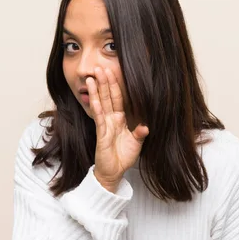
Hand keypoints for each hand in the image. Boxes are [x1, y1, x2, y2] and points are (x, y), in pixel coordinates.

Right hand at [87, 67, 149, 191]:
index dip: (115, 85)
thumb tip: (146, 126)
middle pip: (107, 97)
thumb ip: (140, 133)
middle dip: (104, 82)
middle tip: (99, 67)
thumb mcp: (136, 143)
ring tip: (92, 77)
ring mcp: (105, 125)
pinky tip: (94, 97)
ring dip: (97, 90)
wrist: (113, 172)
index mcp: (119, 119)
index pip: (117, 99)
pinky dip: (97, 107)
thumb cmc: (123, 157)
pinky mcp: (101, 133)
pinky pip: (99, 117)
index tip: (112, 71)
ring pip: (100, 104)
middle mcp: (111, 119)